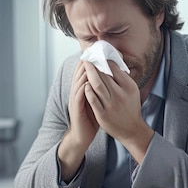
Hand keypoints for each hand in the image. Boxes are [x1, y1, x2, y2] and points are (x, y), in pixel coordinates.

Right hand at [58, 61, 98, 180]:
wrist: (82, 136)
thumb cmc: (91, 119)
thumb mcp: (97, 101)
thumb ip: (101, 90)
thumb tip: (112, 79)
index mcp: (82, 89)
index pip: (85, 71)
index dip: (91, 61)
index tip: (99, 51)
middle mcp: (77, 92)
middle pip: (80, 73)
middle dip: (87, 61)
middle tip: (94, 51)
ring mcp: (75, 100)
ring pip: (78, 81)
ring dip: (84, 71)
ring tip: (91, 61)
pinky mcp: (76, 108)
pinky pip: (78, 95)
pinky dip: (83, 87)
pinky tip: (89, 81)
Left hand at [83, 60, 153, 161]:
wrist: (132, 130)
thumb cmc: (131, 107)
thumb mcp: (132, 91)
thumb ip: (123, 78)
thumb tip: (113, 63)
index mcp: (129, 87)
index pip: (115, 69)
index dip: (105, 61)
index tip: (98, 55)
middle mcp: (121, 95)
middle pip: (104, 75)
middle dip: (95, 65)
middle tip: (88, 56)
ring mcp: (111, 105)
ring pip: (97, 85)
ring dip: (89, 73)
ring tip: (85, 65)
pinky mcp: (103, 114)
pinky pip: (93, 100)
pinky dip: (88, 91)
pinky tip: (84, 83)